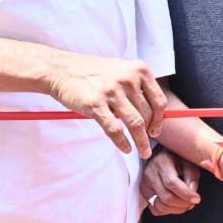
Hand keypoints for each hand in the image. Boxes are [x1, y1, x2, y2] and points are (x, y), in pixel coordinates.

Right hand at [43, 55, 166, 157]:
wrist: (61, 69)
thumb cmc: (93, 72)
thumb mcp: (121, 70)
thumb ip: (137, 87)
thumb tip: (153, 113)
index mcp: (139, 70)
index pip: (159, 100)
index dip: (160, 119)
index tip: (156, 130)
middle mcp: (129, 79)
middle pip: (148, 114)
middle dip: (149, 133)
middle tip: (147, 145)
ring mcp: (112, 92)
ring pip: (135, 124)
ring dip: (141, 142)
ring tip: (143, 152)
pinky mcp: (96, 104)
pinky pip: (115, 130)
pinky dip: (123, 142)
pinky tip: (126, 149)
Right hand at [141, 149, 200, 215]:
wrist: (160, 156)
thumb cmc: (177, 158)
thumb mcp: (188, 162)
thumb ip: (192, 178)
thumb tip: (192, 196)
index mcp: (161, 163)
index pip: (172, 183)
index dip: (186, 194)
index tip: (197, 199)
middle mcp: (149, 175)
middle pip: (166, 197)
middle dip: (183, 204)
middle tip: (193, 202)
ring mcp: (144, 186)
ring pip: (160, 206)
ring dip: (177, 209)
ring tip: (186, 203)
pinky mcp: (143, 195)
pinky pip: (156, 210)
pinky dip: (168, 211)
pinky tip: (176, 205)